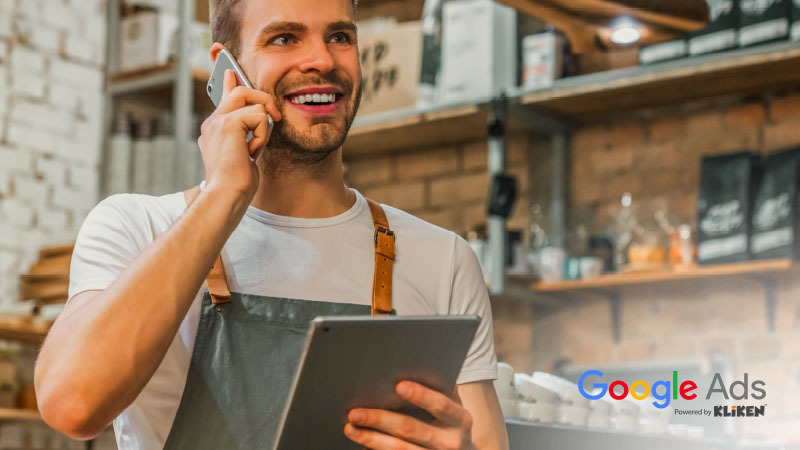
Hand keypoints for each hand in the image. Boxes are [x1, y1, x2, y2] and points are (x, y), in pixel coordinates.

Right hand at [198, 69, 281, 198]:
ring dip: (263, 125)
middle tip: (275, 117)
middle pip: (240, 91)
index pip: (223, 99)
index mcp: (214, 130)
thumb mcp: (245, 154)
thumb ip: (248, 135)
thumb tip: (263, 119)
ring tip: (255, 147)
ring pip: (251, 99)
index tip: (230, 72)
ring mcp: (218, 121)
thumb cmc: (237, 184)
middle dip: (262, 99)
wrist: (226, 195)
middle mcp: (212, 123)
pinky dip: (262, 135)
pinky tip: (252, 151)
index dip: (228, 83)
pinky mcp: (228, 123)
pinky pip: (259, 116)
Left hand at [344, 381, 474, 449]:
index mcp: (461, 420)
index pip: (440, 405)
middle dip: (380, 419)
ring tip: (350, 427)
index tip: (399, 385)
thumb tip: (412, 363)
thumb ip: (440, 386)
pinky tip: (361, 441)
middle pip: (411, 429)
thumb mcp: (454, 406)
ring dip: (371, 438)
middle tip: (355, 412)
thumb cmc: (451, 422)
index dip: (421, 395)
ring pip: (399, 449)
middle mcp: (451, 443)